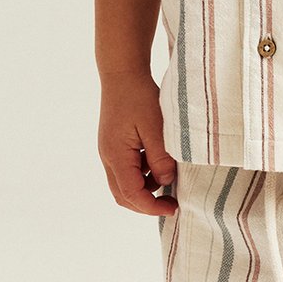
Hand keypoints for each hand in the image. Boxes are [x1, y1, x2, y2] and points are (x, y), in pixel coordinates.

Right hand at [97, 68, 177, 216]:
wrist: (122, 73)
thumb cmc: (139, 97)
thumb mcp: (156, 128)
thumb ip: (161, 159)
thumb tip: (166, 181)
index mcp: (116, 156)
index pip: (132, 195)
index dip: (152, 207)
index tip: (174, 207)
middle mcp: (108, 158)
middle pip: (123, 196)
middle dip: (147, 205)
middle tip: (172, 203)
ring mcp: (109, 152)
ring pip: (124, 184)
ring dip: (146, 189)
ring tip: (169, 178)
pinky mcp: (114, 146)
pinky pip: (126, 170)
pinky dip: (143, 175)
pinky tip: (159, 163)